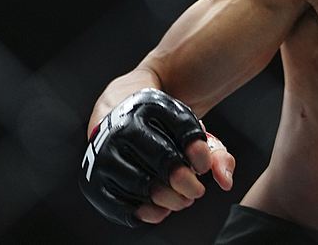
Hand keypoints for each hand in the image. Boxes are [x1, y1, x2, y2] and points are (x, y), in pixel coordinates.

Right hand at [79, 89, 236, 226]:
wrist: (117, 112)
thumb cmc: (160, 125)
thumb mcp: (187, 126)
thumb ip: (215, 151)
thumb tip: (225, 180)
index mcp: (150, 104)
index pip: (183, 130)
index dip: (200, 154)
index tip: (202, 165)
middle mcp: (123, 126)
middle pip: (163, 160)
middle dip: (187, 182)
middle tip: (195, 190)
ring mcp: (104, 154)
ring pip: (142, 185)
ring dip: (169, 200)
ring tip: (181, 200)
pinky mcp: (93, 180)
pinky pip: (120, 205)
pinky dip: (147, 212)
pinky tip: (161, 209)